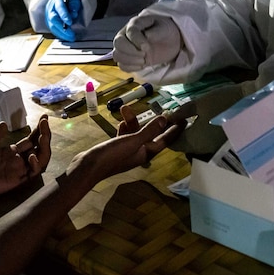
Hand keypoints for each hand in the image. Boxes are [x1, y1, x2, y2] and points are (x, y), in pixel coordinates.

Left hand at [0, 114, 51, 201]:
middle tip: (45, 123)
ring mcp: (16, 171)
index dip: (39, 130)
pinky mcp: (14, 181)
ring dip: (45, 148)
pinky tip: (31, 155)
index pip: (30, 140)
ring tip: (43, 136)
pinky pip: (31, 174)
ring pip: (40, 160)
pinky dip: (36, 165)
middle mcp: (16, 161)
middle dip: (45, 135)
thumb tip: (6, 124)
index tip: (44, 117)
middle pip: (38, 148)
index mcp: (9, 152)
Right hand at [45, 0, 82, 41]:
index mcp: (56, 0)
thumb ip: (74, 5)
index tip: (70, 22)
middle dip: (63, 28)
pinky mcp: (49, 24)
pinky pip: (54, 30)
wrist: (61, 3)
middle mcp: (50, 9)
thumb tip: (74, 14)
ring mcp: (48, 17)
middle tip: (71, 34)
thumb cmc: (68, 1)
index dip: (64, 15)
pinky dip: (61, 35)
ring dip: (62, 34)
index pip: (59, 7)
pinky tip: (67, 37)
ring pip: (53, 26)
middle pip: (54, 19)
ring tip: (71, 38)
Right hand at [69, 105, 185, 184]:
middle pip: (151, 134)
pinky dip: (123, 126)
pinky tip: (120, 119)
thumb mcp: (133, 141)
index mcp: (147, 152)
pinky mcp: (116, 148)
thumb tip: (164, 120)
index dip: (175, 130)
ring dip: (132, 120)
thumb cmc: (113, 155)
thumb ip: (149, 130)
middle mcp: (140, 152)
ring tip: (124, 108)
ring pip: (135, 132)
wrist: (89, 166)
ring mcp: (128, 150)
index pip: (166, 140)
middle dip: (153, 122)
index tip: (184, 120)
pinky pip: (124, 134)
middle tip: (161, 109)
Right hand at [113, 14, 181, 70]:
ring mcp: (126, 47)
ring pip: (117, 55)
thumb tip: (147, 36)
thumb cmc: (165, 31)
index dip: (137, 40)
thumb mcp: (165, 28)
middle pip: (118, 43)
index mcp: (136, 24)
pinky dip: (130, 67)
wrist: (169, 40)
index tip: (147, 47)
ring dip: (130, 60)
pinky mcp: (129, 58)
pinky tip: (142, 65)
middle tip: (144, 55)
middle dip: (131, 52)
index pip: (130, 31)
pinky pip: (122, 65)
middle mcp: (127, 34)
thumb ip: (157, 31)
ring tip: (144, 61)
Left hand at [148, 89, 235, 155]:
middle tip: (176, 117)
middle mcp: (202, 151)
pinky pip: (206, 144)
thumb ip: (181, 112)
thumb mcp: (198, 104)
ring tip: (188, 118)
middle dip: (177, 133)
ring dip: (189, 134)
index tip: (166, 121)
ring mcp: (214, 150)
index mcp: (193, 142)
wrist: (253, 105)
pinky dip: (200, 135)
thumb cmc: (222, 102)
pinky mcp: (222, 146)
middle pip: (183, 146)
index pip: (172, 144)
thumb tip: (168, 118)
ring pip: (195, 145)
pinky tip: (201, 122)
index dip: (166, 133)